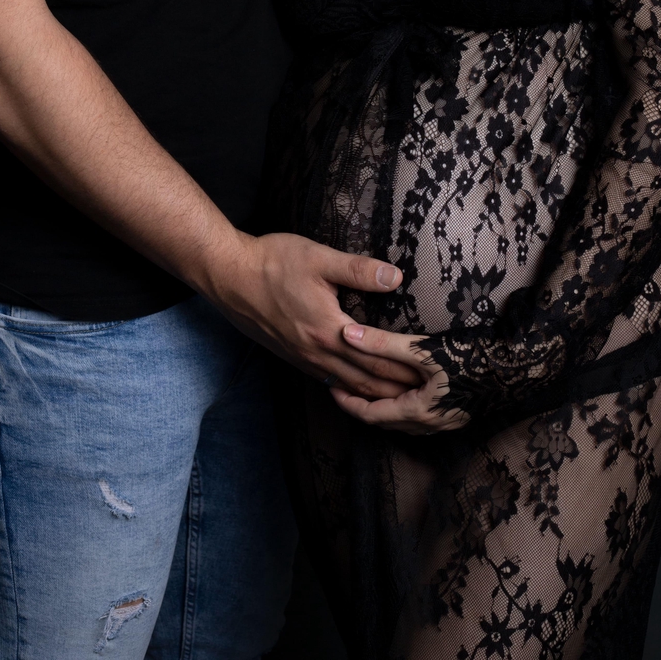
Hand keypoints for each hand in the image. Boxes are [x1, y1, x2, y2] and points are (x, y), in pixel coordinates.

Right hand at [207, 232, 421, 398]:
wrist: (229, 276)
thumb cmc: (273, 262)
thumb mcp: (319, 258)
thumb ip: (359, 270)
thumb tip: (396, 278)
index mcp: (329, 330)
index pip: (377, 359)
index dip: (405, 370)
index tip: (430, 377)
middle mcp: (317, 351)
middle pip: (366, 380)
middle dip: (398, 391)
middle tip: (427, 397)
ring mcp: (303, 357)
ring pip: (347, 386)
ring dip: (375, 395)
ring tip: (401, 401)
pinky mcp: (293, 355)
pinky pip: (328, 380)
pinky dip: (350, 390)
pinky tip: (358, 388)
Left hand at [330, 323, 470, 433]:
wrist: (517, 368)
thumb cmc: (471, 359)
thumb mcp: (422, 350)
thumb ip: (383, 344)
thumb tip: (346, 335)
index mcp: (417, 413)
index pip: (370, 415)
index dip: (347, 402)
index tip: (330, 387)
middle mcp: (429, 425)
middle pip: (384, 420)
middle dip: (361, 404)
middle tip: (342, 387)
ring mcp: (444, 423)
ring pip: (402, 420)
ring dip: (381, 407)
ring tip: (365, 388)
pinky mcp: (455, 413)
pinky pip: (418, 416)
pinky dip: (400, 405)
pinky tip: (400, 391)